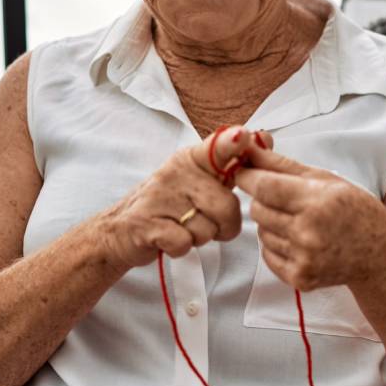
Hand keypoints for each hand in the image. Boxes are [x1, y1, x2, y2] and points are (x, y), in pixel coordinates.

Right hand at [99, 125, 270, 268]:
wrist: (120, 231)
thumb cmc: (169, 205)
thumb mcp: (199, 178)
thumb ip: (231, 163)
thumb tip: (264, 136)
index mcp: (192, 159)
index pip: (218, 146)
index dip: (234, 143)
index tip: (244, 137)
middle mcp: (176, 173)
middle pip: (226, 206)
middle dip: (224, 226)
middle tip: (204, 222)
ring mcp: (159, 197)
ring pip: (207, 229)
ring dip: (200, 238)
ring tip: (183, 228)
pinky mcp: (147, 224)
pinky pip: (184, 243)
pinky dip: (181, 248)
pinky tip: (169, 239)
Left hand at [233, 143, 385, 290]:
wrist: (378, 255)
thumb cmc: (355, 211)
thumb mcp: (326, 178)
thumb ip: (282, 164)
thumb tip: (249, 145)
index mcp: (317, 201)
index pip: (263, 186)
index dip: (248, 177)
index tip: (244, 172)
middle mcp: (308, 232)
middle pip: (257, 209)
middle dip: (263, 200)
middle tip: (285, 199)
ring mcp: (304, 258)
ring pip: (261, 232)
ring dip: (271, 223)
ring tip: (298, 222)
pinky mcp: (300, 278)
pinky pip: (267, 254)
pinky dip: (276, 245)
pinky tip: (299, 240)